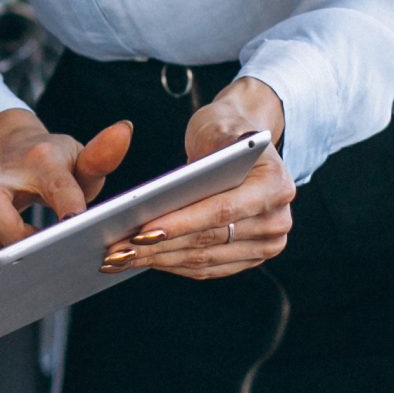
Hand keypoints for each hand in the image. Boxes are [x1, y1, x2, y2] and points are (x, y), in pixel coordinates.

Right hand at [0, 111, 133, 268]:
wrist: (4, 149)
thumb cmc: (48, 164)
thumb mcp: (78, 159)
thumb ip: (102, 155)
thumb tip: (123, 130)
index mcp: (40, 161)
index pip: (56, 184)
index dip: (67, 206)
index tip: (74, 226)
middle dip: (12, 233)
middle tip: (36, 250)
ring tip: (15, 253)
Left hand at [101, 77, 294, 279]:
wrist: (240, 144)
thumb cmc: (223, 131)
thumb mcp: (218, 125)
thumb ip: (209, 147)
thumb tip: (183, 179)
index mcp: (276, 186)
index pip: (222, 211)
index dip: (180, 223)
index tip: (140, 231)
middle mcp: (277, 220)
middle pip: (209, 239)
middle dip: (158, 245)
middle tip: (116, 249)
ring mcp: (266, 244)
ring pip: (203, 258)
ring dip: (158, 260)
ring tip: (119, 258)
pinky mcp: (248, 258)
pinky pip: (206, 268)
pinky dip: (171, 264)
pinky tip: (141, 260)